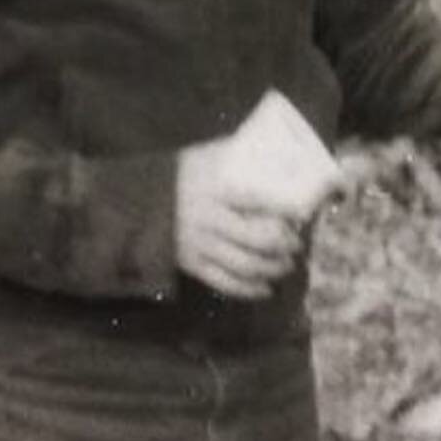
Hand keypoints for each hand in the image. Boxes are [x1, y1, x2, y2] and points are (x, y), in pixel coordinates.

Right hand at [175, 137, 305, 299]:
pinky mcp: (191, 264)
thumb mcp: (208, 155)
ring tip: (287, 266)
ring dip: (273, 269)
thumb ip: (239, 154)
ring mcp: (199, 244)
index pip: (259, 200)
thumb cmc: (181, 173)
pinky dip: (249, 289)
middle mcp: (209, 218)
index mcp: (216, 187)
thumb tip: (280, 151)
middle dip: (285, 246)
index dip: (285, 211)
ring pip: (245, 265)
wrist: (137, 198)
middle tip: (297, 245)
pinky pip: (225, 283)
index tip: (303, 215)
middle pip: (258, 239)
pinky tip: (266, 289)